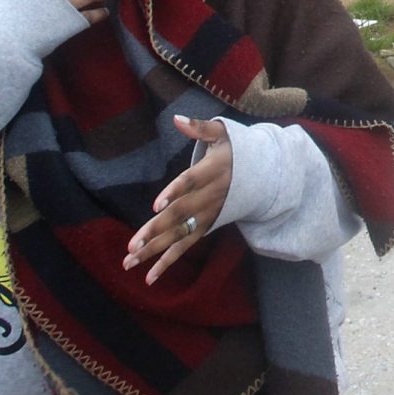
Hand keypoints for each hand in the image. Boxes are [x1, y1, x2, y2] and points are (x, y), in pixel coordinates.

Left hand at [124, 116, 231, 284]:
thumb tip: (177, 118)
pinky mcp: (206, 226)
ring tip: (130, 261)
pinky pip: (186, 245)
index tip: (156, 206)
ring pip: (179, 235)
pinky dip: (168, 261)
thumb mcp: (223, 133)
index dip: (174, 194)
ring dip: (154, 250)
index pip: (190, 183)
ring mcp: (208, 215)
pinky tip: (149, 276)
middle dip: (155, 231)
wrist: (263, 175)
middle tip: (131, 245)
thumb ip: (200, 127)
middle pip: (179, 215)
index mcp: (212, 172)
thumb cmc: (236, 150)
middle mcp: (209, 197)